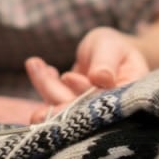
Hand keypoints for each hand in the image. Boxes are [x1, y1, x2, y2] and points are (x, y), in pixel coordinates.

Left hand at [26, 27, 149, 122]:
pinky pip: (53, 100)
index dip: (83, 93)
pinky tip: (36, 65)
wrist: (105, 52)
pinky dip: (42, 83)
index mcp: (125, 97)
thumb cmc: (112, 46)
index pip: (103, 103)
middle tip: (38, 91)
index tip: (68, 76)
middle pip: (80, 110)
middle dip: (58, 100)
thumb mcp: (110, 47)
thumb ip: (106, 61)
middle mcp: (106, 111)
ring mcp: (85, 112)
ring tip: (34, 63)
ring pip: (62, 105)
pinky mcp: (69, 108)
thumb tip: (101, 78)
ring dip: (45, 85)